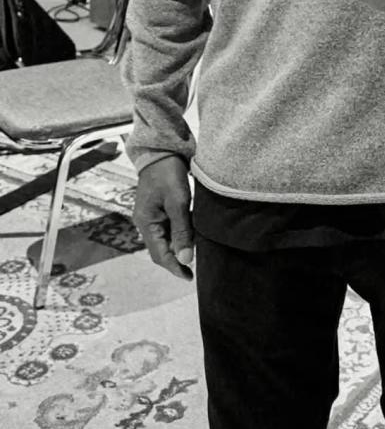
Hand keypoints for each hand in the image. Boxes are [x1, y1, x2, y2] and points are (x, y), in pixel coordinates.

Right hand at [133, 155, 194, 279]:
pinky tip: (192, 237)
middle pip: (161, 249)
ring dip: (178, 249)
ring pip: (165, 240)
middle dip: (176, 261)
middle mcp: (146, 222)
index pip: (159, 254)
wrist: (161, 150)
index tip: (189, 277)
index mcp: (146, 222)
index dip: (174, 267)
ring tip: (195, 255)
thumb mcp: (177, 202)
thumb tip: (185, 259)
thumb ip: (182, 231)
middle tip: (193, 271)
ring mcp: (151, 216)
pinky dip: (179, 236)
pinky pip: (168, 229)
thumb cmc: (168, 173)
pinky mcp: (159, 209)